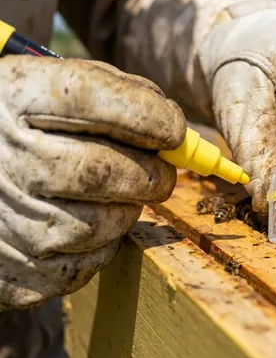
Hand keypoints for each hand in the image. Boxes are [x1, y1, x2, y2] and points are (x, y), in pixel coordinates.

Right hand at [0, 56, 184, 308]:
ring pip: (99, 226)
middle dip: (150, 175)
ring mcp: (1, 216)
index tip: (174, 130)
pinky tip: (86, 223)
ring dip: (126, 213)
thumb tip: (176, 132)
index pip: (91, 98)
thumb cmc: (26, 127)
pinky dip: (98, 248)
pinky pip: (80, 266)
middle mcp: (2, 156)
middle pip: (99, 172)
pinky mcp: (7, 269)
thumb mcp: (52, 88)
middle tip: (162, 173)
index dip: (148, 115)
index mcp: (15, 96)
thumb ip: (114, 94)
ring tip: (117, 197)